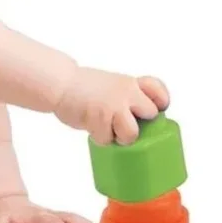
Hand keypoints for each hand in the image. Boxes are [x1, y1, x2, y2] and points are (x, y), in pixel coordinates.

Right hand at [54, 68, 169, 144]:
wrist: (61, 84)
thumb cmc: (85, 87)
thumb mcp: (112, 84)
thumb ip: (128, 97)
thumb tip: (140, 119)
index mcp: (130, 83)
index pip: (158, 90)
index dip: (160, 102)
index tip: (155, 109)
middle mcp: (126, 91)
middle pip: (151, 113)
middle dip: (139, 123)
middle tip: (123, 123)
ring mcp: (113, 105)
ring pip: (131, 133)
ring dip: (121, 137)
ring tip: (109, 131)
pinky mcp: (99, 119)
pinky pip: (107, 139)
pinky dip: (100, 138)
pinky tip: (92, 128)